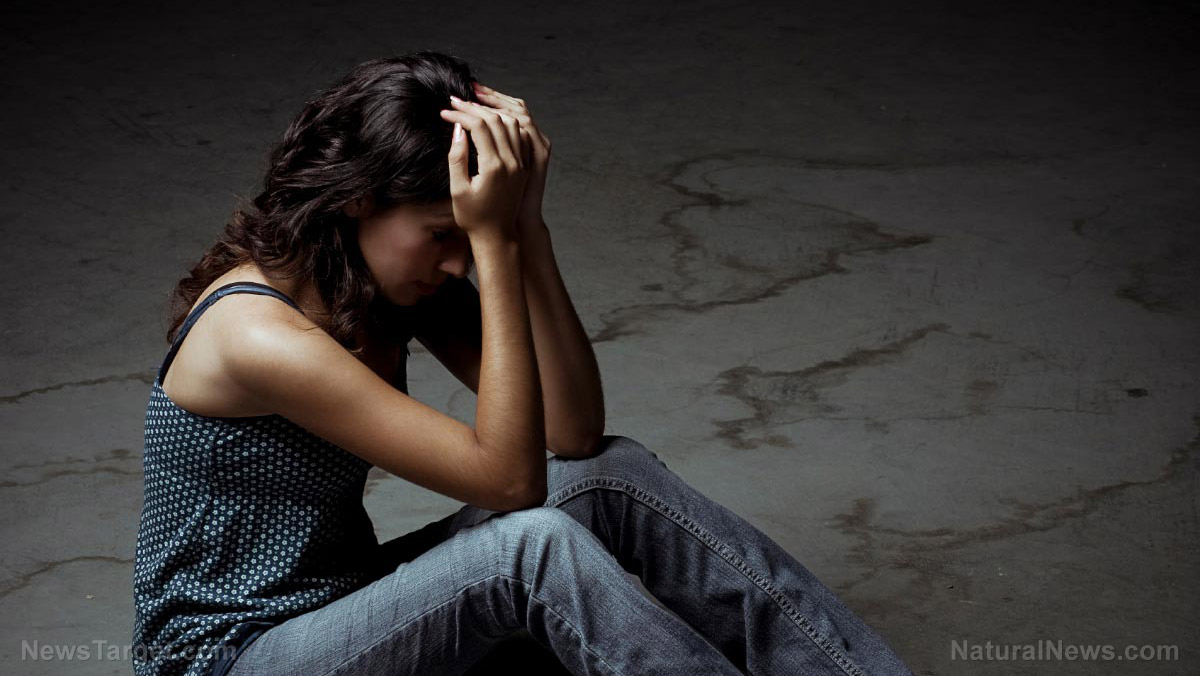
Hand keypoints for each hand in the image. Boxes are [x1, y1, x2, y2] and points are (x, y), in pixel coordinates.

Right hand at [438, 93, 531, 240]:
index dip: (460, 115)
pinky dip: (506, 122)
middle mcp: (512, 162)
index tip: (445, 112)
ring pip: (511, 123)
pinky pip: (520, 135)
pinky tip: (492, 120)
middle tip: (456, 102)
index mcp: (494, 167)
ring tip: (473, 106)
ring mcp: (522, 164)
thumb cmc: (472, 217)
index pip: (478, 126)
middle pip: (496, 120)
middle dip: (474, 107)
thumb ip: (457, 157)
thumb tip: (457, 129)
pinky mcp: (525, 166)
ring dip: (492, 111)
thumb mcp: (457, 189)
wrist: (496, 236)